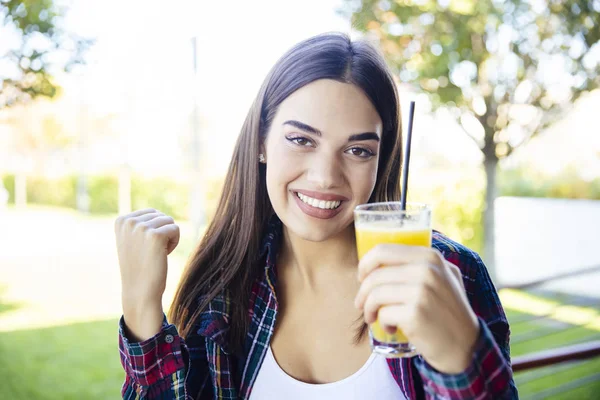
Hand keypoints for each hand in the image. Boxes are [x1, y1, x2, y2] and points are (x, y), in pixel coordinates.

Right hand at [115, 208, 179, 340]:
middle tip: (151, 252)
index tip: (143, 247)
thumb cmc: (139, 267)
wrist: (139, 291)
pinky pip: (175, 229)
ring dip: (168, 238)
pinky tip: (163, 255)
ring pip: (169, 222)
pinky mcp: (156, 235)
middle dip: (162, 233)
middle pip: (161, 216)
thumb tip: (154, 213)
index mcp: (121, 220)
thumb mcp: (132, 241)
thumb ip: (138, 225)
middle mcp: (129, 221)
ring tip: (156, 254)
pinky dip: (174, 243)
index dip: (153, 230)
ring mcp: (141, 227)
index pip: (151, 213)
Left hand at [354, 244, 478, 373]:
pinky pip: (383, 314)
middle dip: (362, 291)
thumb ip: (419, 262)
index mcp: (429, 256)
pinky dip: (382, 323)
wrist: (465, 345)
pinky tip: (391, 328)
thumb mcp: (443, 276)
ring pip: (375, 294)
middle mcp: (427, 270)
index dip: (365, 264)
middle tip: (361, 304)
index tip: (361, 277)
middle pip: (375, 275)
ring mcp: (422, 292)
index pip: (382, 251)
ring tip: (373, 318)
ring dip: (368, 309)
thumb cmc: (447, 310)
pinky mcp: (416, 314)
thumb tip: (378, 257)